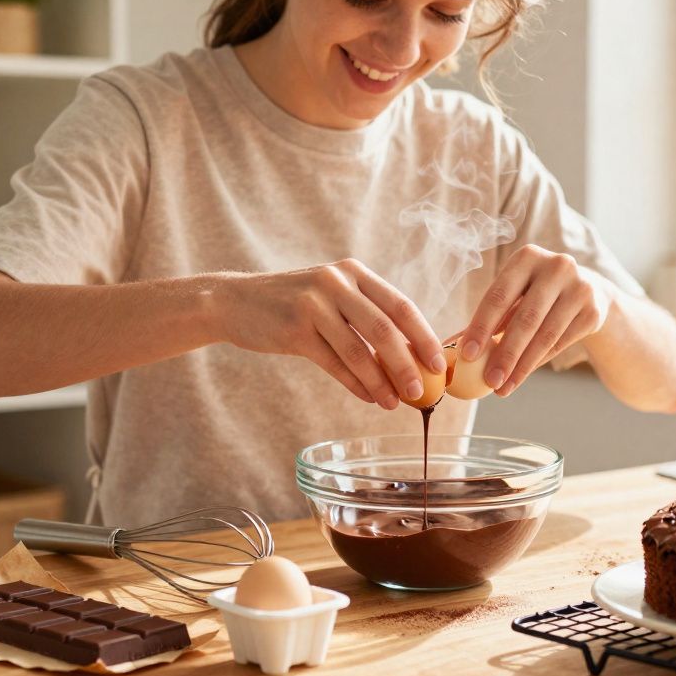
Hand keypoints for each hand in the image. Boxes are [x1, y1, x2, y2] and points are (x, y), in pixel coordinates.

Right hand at [214, 259, 445, 409]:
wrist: (236, 302)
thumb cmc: (293, 304)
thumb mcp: (331, 296)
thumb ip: (365, 316)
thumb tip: (410, 356)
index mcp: (354, 272)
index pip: (400, 305)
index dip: (424, 337)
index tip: (439, 364)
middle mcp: (336, 282)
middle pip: (384, 329)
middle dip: (408, 364)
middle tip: (424, 391)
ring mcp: (314, 304)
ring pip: (359, 350)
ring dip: (382, 381)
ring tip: (396, 403)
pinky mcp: (294, 329)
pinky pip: (333, 363)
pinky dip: (355, 384)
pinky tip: (370, 398)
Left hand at [457, 245, 609, 395]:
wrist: (590, 293)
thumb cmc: (536, 295)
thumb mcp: (513, 297)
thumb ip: (485, 319)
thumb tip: (447, 347)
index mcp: (527, 257)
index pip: (498, 296)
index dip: (481, 326)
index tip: (466, 355)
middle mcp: (557, 266)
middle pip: (525, 318)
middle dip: (504, 354)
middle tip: (487, 381)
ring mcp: (580, 288)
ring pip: (545, 335)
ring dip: (521, 366)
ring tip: (502, 387)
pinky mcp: (594, 311)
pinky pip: (560, 343)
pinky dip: (537, 363)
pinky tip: (520, 378)